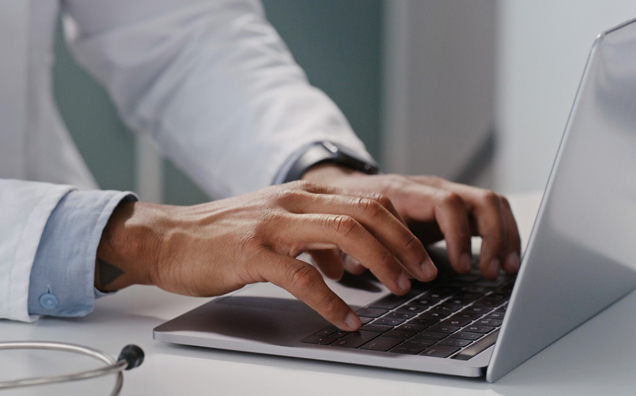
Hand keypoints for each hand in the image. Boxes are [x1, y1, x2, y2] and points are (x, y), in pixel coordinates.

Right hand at [94, 181, 436, 330]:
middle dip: (401, 245)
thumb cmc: (222, 235)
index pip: (367, 202)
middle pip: (365, 214)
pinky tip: (347, 319)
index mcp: (302, 194)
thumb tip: (344, 265)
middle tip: (422, 274)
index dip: (400, 228)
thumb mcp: (276, 227)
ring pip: (344, 235)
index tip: (420, 255)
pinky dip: (332, 301)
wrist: (169, 238)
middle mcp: (293, 201)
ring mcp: (273, 224)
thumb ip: (313, 240)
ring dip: (379, 264)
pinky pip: (303, 277)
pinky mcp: (253, 253)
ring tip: (399, 290)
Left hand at [303, 165, 521, 278]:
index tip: (462, 267)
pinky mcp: (458, 207)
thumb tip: (368, 268)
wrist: (352, 190)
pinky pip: (492, 213)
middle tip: (491, 272)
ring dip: (506, 237)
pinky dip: (504, 235)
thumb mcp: (354, 228)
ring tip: (507, 269)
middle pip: (481, 199)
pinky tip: (508, 260)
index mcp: (408, 191)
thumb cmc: (354, 211)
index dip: (458, 236)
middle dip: (493, 237)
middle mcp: (434, 188)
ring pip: (493, 204)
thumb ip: (361, 246)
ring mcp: (449, 195)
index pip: (447, 204)